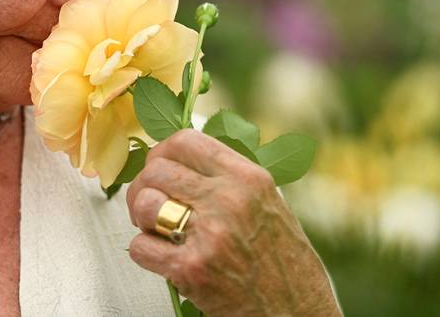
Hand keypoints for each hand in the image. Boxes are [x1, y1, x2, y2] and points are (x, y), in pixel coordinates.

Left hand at [126, 129, 341, 316]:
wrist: (297, 315)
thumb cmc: (285, 265)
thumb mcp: (269, 204)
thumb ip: (230, 179)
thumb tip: (183, 161)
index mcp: (249, 178)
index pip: (186, 141)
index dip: (162, 152)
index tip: (159, 166)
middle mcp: (229, 199)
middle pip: (157, 169)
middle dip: (145, 186)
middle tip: (151, 204)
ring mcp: (210, 233)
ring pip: (145, 204)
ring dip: (143, 218)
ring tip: (157, 229)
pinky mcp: (192, 269)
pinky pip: (141, 247)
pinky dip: (144, 253)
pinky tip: (163, 258)